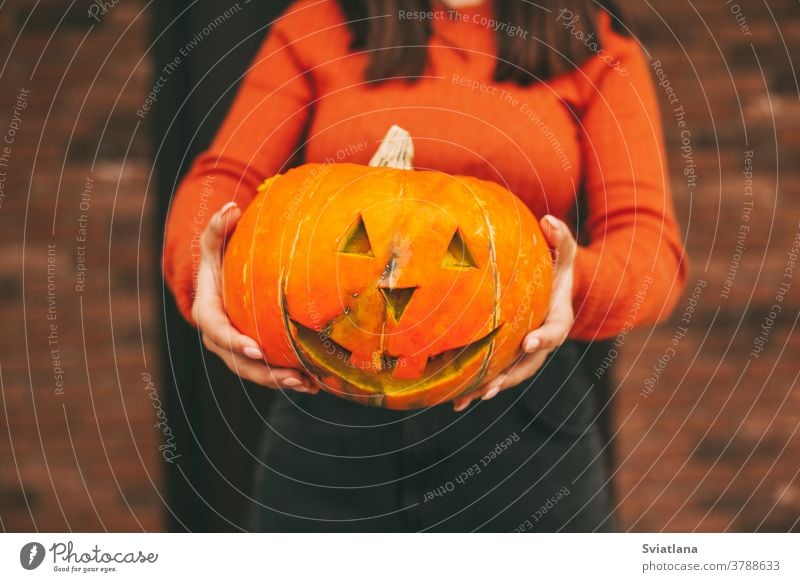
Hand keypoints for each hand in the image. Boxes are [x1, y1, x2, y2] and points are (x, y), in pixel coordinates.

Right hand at [191, 202, 317, 393]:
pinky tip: (314, 383)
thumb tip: (230, 208)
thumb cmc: (218, 259)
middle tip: (291, 377)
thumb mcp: (214, 243)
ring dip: (281, 381)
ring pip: (256, 372)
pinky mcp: (253, 353)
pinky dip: (289, 377)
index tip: (255, 350)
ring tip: (307, 385)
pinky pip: (269, 370)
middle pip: (239, 362)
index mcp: (208, 313)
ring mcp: (236, 349)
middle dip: (264, 372)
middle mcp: (219, 338)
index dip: (235, 343)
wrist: (222, 280)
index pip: (218, 332)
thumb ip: (218, 228)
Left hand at [453, 215, 575, 411]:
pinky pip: (495, 374)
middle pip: (529, 365)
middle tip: (491, 387)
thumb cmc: (555, 268)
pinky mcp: (510, 357)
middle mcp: (543, 342)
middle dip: (510, 377)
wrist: (550, 289)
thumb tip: (549, 220)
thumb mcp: (562, 254)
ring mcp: (526, 353)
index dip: (543, 339)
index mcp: (558, 320)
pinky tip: (454, 399)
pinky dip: (477, 388)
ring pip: (509, 376)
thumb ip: (560, 238)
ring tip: (464, 401)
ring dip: (488, 389)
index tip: (528, 342)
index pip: (554, 332)